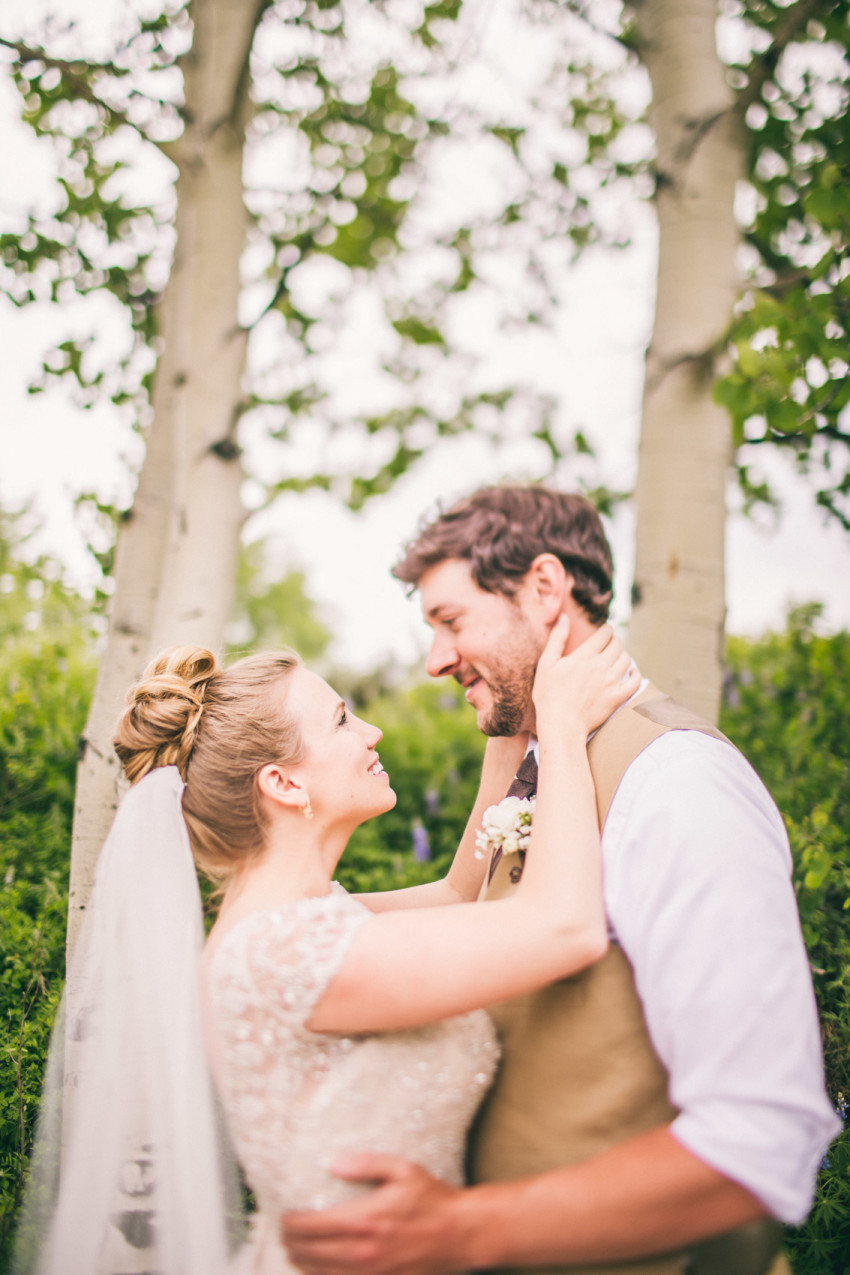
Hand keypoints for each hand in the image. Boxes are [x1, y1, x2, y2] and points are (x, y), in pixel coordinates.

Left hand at [281, 1153, 463, 1274]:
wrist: (460, 1233)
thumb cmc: (432, 1198)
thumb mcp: (402, 1169)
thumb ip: (366, 1163)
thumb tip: (332, 1163)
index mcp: (363, 1220)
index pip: (310, 1227)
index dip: (289, 1223)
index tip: (284, 1214)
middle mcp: (362, 1251)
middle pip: (307, 1253)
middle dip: (289, 1242)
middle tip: (285, 1231)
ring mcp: (370, 1272)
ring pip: (318, 1274)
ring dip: (300, 1262)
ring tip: (294, 1249)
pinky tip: (318, 1267)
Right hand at [532, 617, 638, 741]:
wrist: (561, 725)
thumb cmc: (548, 695)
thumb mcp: (546, 664)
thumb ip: (557, 638)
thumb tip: (564, 617)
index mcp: (584, 656)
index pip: (604, 634)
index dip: (606, 630)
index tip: (605, 631)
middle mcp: (600, 666)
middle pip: (617, 645)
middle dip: (615, 640)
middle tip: (611, 642)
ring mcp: (611, 682)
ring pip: (626, 660)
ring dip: (623, 654)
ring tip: (617, 656)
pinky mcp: (617, 697)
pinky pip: (635, 681)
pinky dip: (635, 674)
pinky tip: (631, 672)